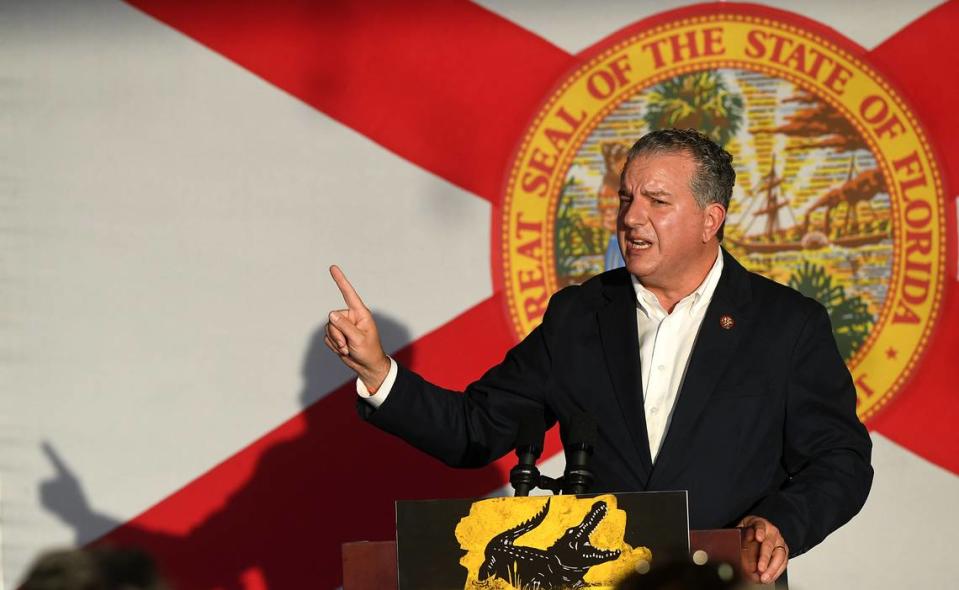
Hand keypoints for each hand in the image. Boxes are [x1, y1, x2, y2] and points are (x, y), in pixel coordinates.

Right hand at [325, 265, 390, 390]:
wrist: (367, 366)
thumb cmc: (369, 351)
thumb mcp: (358, 339)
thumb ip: (344, 326)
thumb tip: (331, 314)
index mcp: (360, 313)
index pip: (348, 294)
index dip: (340, 280)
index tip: (333, 267)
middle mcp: (351, 316)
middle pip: (333, 318)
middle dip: (337, 334)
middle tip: (347, 345)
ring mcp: (343, 325)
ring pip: (328, 328)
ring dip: (336, 341)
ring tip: (347, 348)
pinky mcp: (338, 334)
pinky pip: (327, 337)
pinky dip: (333, 345)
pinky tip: (343, 350)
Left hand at [738, 515, 787, 584]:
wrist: (761, 530)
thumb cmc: (749, 531)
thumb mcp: (742, 529)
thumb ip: (739, 536)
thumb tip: (733, 548)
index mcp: (759, 524)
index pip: (760, 526)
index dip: (759, 531)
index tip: (758, 538)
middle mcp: (771, 532)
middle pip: (769, 544)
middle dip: (765, 558)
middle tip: (760, 569)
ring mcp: (779, 542)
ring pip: (779, 555)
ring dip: (772, 568)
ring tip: (765, 578)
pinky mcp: (784, 551)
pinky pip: (783, 562)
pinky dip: (776, 571)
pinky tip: (770, 577)